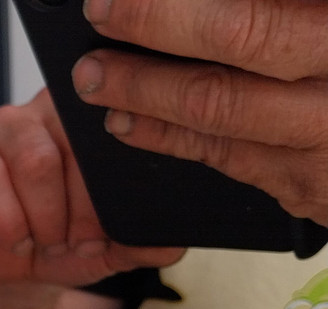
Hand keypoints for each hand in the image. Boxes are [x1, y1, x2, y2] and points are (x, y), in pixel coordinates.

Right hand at [0, 89, 184, 289]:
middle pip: (72, 151)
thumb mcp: (111, 249)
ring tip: (45, 242)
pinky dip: (6, 218)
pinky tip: (16, 238)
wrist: (15, 267)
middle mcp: (53, 108)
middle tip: (73, 244)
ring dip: (41, 217)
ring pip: (32, 162)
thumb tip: (171, 242)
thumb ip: (142, 244)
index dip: (104, 198)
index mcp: (97, 122)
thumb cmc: (66, 243)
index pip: (109, 142)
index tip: (102, 238)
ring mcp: (6, 123)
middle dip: (74, 213)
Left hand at [74, 0, 327, 225]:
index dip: (171, 13)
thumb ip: (291, 6)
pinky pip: (231, 165)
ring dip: (145, 102)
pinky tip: (134, 124)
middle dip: (148, 50)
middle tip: (97, 26)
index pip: (252, 28)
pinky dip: (173, 142)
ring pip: (219, 128)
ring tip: (98, 80)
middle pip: (227, 74)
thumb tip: (211, 1)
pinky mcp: (315, 193)